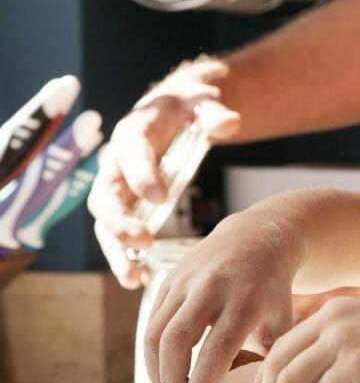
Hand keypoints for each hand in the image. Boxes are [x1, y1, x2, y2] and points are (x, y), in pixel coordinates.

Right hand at [88, 60, 239, 288]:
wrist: (174, 109)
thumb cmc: (189, 106)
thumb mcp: (204, 102)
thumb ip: (216, 113)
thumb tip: (231, 122)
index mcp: (134, 132)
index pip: (132, 155)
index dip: (142, 176)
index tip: (162, 197)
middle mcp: (116, 161)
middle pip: (105, 196)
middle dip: (120, 222)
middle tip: (145, 242)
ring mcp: (117, 185)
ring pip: (104, 222)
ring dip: (116, 251)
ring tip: (134, 279)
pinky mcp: (125, 204)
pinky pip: (116, 233)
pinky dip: (125, 256)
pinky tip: (142, 279)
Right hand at [143, 212, 299, 382]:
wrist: (256, 240)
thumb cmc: (272, 292)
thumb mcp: (282, 324)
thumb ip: (268, 365)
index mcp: (246, 301)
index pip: (215, 351)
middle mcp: (212, 288)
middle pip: (176, 342)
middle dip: (172, 381)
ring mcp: (187, 280)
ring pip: (156, 333)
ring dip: (156, 370)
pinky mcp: (169, 278)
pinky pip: (152, 321)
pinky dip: (153, 352)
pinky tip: (164, 370)